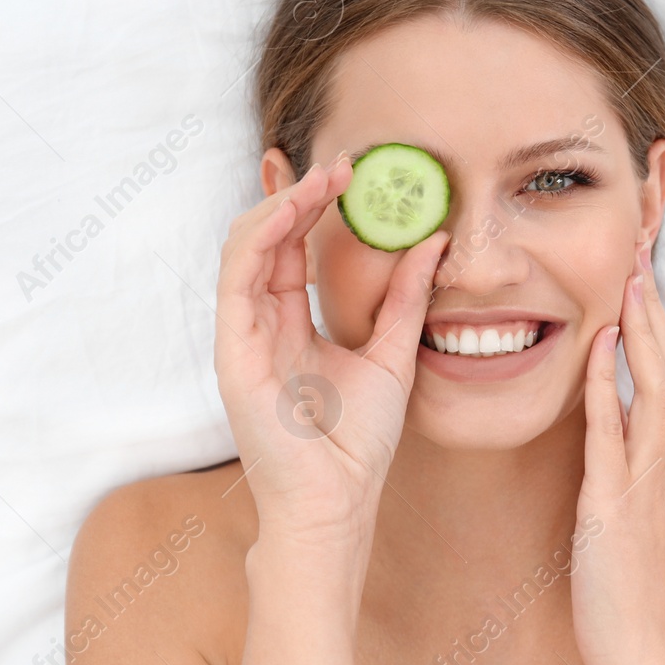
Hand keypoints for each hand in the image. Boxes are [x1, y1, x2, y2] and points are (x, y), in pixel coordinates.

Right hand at [214, 153, 448, 551]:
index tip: (345, 170)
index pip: (290, 246)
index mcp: (291, 321)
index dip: (309, 203)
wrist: (339, 499)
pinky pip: (237, 277)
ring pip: (246, 245)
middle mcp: (261, 321)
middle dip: (297, 191)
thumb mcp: (392, 352)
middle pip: (265, 236)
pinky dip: (261, 235)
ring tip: (323, 179)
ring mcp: (242, 334)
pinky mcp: (232, 349)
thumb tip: (432, 241)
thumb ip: (406, 297)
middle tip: (340, 164)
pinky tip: (292, 209)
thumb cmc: (357, 441)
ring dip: (282, 203)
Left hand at [570, 244, 664, 664]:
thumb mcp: (637, 504)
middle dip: (656, 306)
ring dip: (644, 329)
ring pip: (655, 386)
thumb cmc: (632, 579)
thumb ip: (629, 455)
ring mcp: (647, 479)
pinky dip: (608, 385)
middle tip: (641, 247)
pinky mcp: (616, 503)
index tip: (642, 272)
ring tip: (631, 278)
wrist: (644, 647)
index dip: (658, 321)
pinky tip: (600, 348)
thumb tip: (614, 410)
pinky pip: (613, 432)